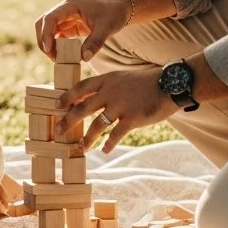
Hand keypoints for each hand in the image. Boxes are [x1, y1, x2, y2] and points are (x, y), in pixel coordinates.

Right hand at [34, 0, 129, 62]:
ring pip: (47, 31)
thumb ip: (95, 42)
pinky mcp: (69, 26)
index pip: (50, 18)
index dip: (46, 34)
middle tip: (52, 57)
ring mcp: (65, 18)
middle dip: (43, 41)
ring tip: (58, 59)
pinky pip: (57, 36)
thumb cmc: (113, 13)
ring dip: (49, 45)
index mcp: (70, 6)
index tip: (48, 49)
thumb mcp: (107, 27)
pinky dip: (56, 46)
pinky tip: (63, 56)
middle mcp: (64, 10)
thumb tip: (84, 58)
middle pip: (43, 24)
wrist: (120, 6)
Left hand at [56, 67, 175, 153]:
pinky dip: (109, 144)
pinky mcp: (133, 119)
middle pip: (82, 108)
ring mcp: (121, 106)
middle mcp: (110, 92)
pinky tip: (105, 150)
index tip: (56, 105)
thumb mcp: (123, 77)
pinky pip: (116, 134)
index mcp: (107, 80)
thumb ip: (108, 86)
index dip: (67, 97)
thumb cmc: (147, 81)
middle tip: (58, 131)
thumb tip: (92, 97)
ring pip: (97, 125)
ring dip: (88, 138)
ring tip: (82, 148)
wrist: (171, 84)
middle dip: (68, 121)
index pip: (81, 87)